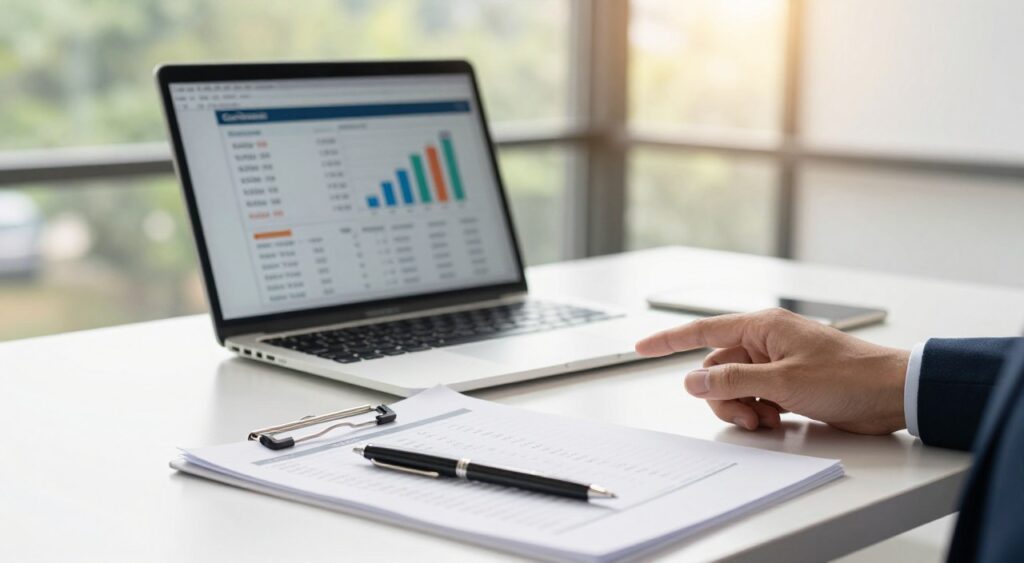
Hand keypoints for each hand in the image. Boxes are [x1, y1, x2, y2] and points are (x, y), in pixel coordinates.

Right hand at [635, 308, 909, 434]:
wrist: (892, 393)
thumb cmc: (848, 377)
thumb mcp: (783, 382)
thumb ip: (733, 382)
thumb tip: (692, 381)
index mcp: (762, 327)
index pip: (702, 330)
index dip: (668, 340)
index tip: (640, 347)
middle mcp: (765, 341)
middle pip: (717, 369)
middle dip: (722, 397)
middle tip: (746, 417)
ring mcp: (777, 363)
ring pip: (735, 387)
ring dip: (742, 408)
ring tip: (767, 421)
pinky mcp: (789, 383)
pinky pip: (755, 396)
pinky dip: (759, 411)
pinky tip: (779, 419)